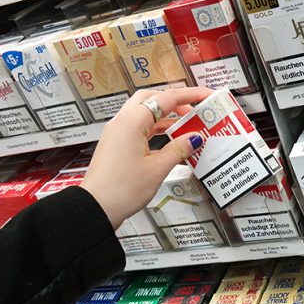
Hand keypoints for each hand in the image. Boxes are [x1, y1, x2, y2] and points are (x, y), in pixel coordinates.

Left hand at [80, 87, 213, 229]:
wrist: (96, 207)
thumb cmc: (120, 190)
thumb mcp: (158, 169)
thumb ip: (178, 149)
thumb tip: (194, 138)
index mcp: (131, 123)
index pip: (165, 99)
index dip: (190, 95)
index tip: (206, 96)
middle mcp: (122, 123)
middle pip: (152, 99)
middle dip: (176, 101)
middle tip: (195, 109)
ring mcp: (118, 133)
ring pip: (145, 113)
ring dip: (166, 116)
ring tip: (187, 125)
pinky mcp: (117, 144)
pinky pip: (140, 128)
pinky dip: (157, 129)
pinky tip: (171, 140)